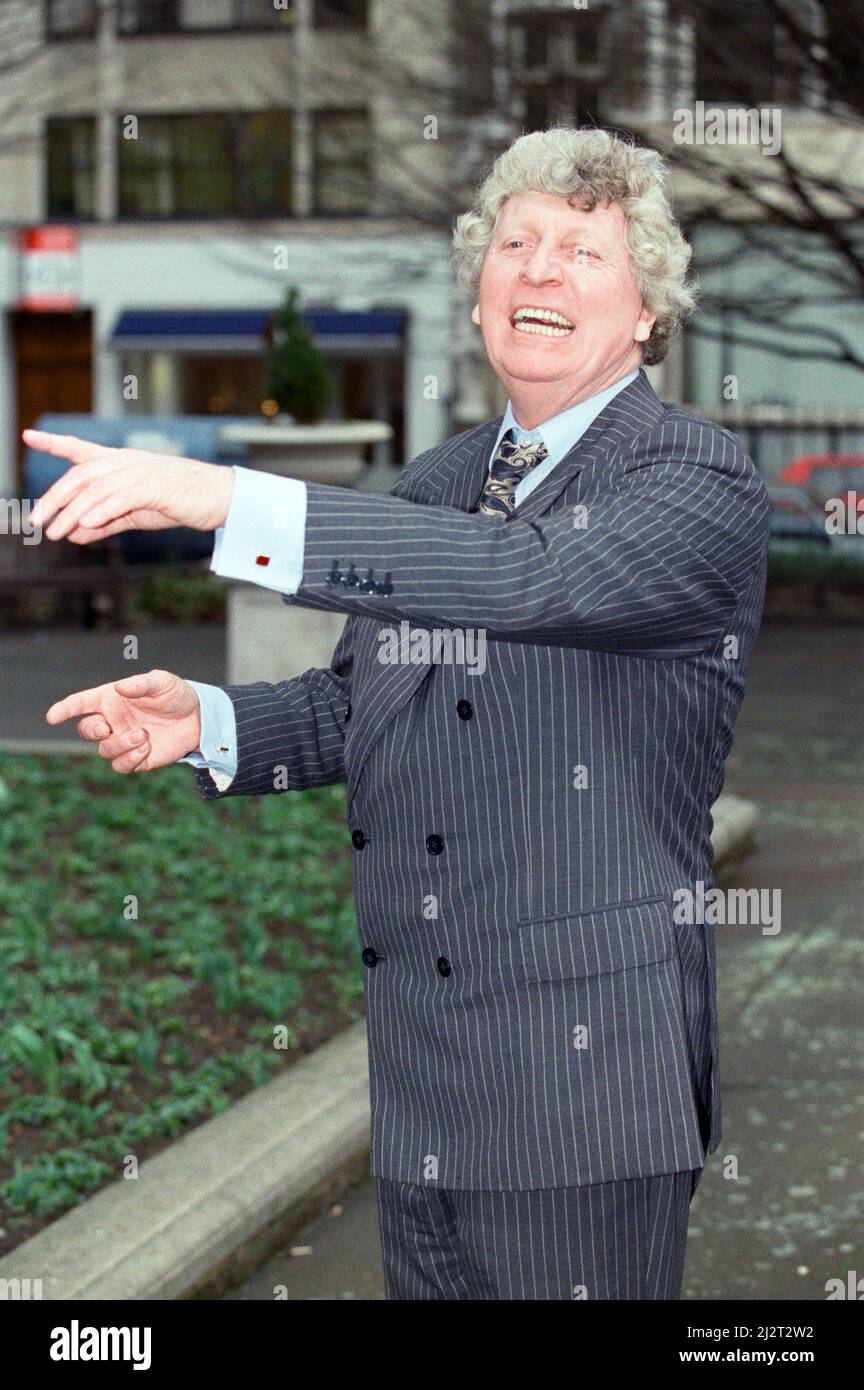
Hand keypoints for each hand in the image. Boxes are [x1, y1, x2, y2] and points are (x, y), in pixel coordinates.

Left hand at [24, 431, 234, 542]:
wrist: (220, 498)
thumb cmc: (180, 502)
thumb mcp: (135, 513)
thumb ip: (105, 522)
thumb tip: (74, 534)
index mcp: (121, 463)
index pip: (81, 449)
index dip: (54, 443)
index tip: (29, 437)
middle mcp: (126, 462)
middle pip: (80, 475)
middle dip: (53, 498)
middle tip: (36, 521)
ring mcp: (140, 472)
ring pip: (95, 489)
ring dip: (71, 513)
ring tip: (55, 533)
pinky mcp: (154, 487)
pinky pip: (119, 498)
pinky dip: (99, 511)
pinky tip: (84, 525)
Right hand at [46, 670, 201, 772]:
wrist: (198, 718)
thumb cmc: (175, 695)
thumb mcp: (162, 682)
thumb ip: (141, 684)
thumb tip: (120, 688)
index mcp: (111, 700)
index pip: (81, 704)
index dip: (65, 709)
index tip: (52, 717)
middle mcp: (112, 721)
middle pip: (86, 731)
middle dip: (92, 731)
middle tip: (108, 728)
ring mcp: (123, 741)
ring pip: (104, 750)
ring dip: (119, 745)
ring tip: (143, 736)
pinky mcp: (137, 759)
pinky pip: (122, 765)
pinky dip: (130, 759)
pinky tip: (146, 749)